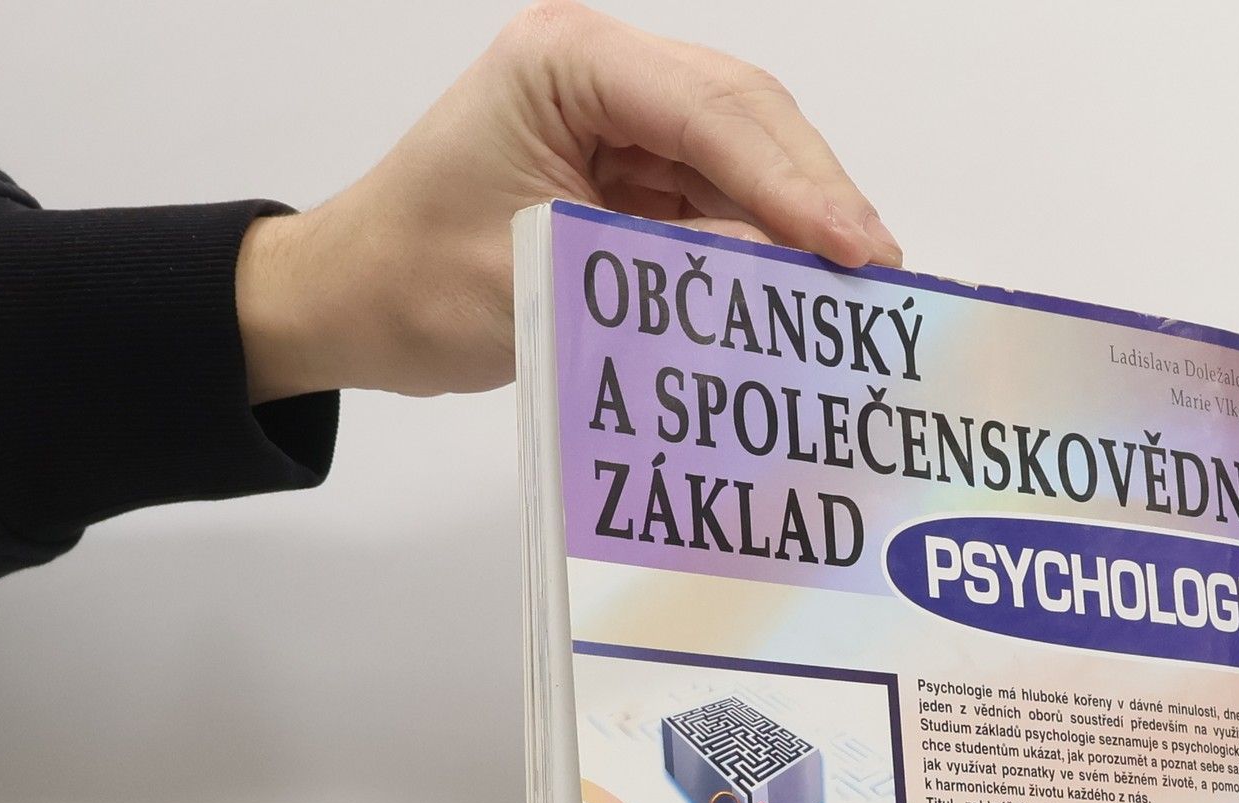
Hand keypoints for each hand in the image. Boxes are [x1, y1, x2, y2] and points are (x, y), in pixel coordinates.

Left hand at [235, 2, 900, 402]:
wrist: (357, 304)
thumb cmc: (415, 284)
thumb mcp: (544, 278)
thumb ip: (664, 268)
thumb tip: (781, 269)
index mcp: (564, 61)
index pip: (710, 109)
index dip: (794, 181)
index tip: (855, 247)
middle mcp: (600, 70)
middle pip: (745, 115)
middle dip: (816, 192)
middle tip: (881, 269)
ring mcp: (620, 117)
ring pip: (745, 154)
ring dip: (801, 218)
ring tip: (859, 285)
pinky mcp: (630, 168)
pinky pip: (720, 197)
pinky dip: (764, 240)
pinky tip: (803, 285)